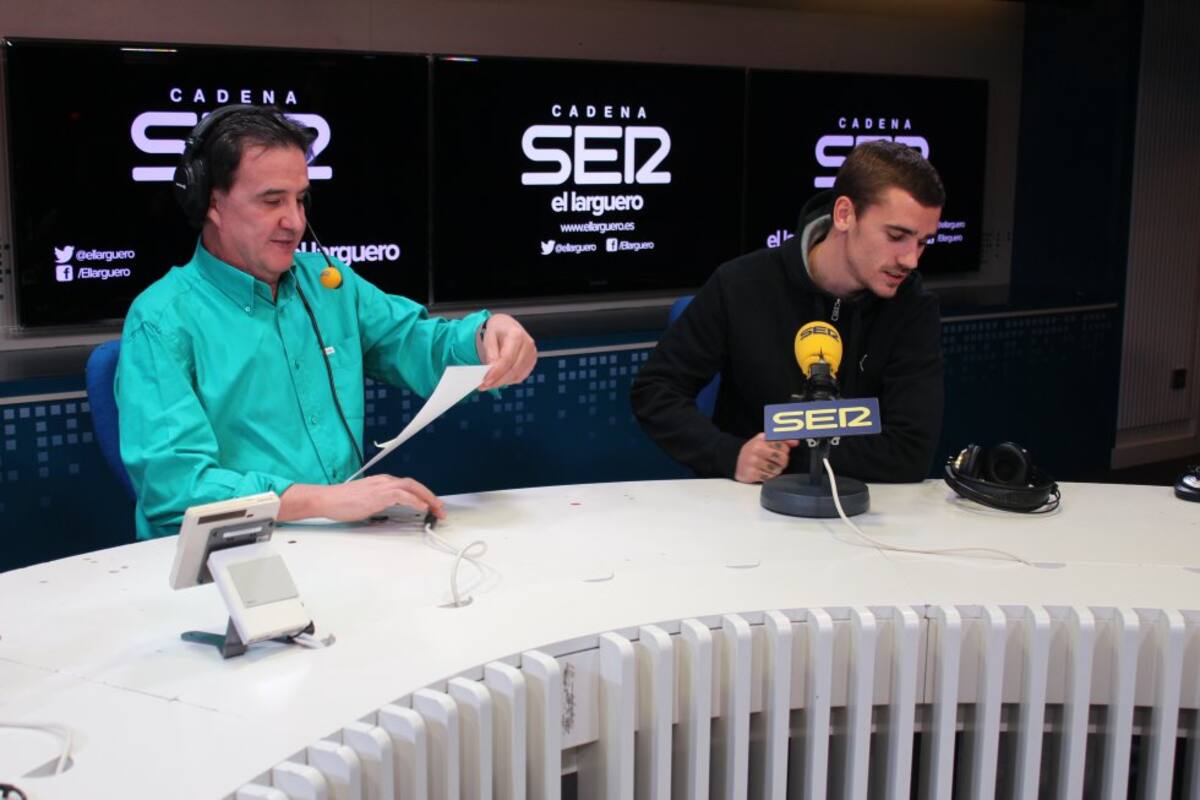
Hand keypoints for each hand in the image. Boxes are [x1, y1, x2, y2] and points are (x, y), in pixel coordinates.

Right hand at [280, 475, 445, 521]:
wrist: (327, 499)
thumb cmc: (342, 501)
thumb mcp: (367, 501)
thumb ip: (381, 503)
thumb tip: (391, 511)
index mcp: (383, 482)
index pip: (409, 486)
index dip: (423, 495)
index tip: (432, 506)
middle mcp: (385, 481)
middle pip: (414, 485)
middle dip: (430, 496)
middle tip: (440, 509)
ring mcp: (382, 486)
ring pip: (411, 487)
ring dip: (427, 499)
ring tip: (436, 510)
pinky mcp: (378, 494)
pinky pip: (402, 495)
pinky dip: (414, 500)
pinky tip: (422, 507)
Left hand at [477, 313, 536, 390]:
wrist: (507, 326)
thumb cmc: (498, 330)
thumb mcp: (489, 337)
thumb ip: (490, 353)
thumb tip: (491, 370)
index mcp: (517, 335)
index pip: (507, 359)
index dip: (496, 372)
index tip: (485, 380)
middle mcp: (527, 345)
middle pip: (513, 369)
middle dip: (498, 380)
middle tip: (484, 385)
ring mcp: (531, 355)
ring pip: (517, 375)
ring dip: (502, 382)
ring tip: (489, 383)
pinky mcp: (531, 362)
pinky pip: (520, 376)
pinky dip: (508, 380)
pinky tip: (499, 379)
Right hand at [734, 434, 798, 483]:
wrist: (736, 462)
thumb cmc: (754, 451)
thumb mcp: (765, 441)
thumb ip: (782, 440)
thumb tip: (795, 442)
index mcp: (762, 439)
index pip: (784, 446)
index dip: (785, 451)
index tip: (780, 452)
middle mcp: (757, 449)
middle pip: (782, 458)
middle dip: (783, 462)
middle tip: (778, 462)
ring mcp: (753, 462)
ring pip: (777, 469)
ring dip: (776, 471)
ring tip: (770, 468)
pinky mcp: (752, 473)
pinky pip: (769, 477)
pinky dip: (769, 477)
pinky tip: (764, 473)